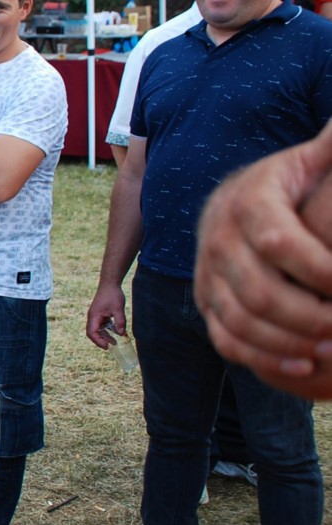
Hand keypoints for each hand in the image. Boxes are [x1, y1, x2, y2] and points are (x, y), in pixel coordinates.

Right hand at [86, 283, 127, 349]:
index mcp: (94, 316)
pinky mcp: (100, 314)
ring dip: (105, 336)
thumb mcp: (118, 308)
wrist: (110, 284)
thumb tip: (122, 334)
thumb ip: (120, 321)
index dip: (98, 341)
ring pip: (97, 329)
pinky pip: (102, 325)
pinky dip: (108, 330)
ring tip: (115, 342)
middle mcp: (92, 317)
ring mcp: (95, 315)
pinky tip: (117, 332)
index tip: (107, 346)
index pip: (91, 332)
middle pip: (92, 333)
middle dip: (100, 341)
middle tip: (110, 347)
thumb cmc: (112, 295)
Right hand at [195, 133, 331, 391]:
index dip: (321, 269)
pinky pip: (225, 339)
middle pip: (260, 292)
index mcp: (247, 201)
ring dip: (290, 342)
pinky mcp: (205, 301)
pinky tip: (303, 365)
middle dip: (311, 317)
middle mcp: (218, 238)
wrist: (235, 207)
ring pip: (240, 322)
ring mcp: (207, 273)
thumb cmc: (290, 186)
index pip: (279, 242)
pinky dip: (262, 358)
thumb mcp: (311, 159)